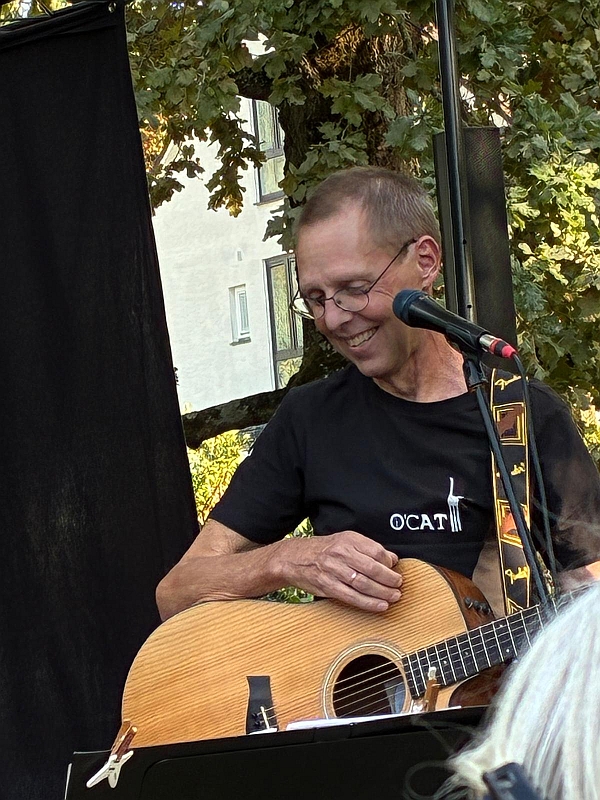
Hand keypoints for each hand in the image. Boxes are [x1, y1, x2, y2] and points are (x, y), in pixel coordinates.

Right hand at [274, 531, 401, 612]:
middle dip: (389, 579)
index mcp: (348, 540)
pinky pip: (352, 597)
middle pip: (372, 568)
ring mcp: (333, 570)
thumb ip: (368, 549)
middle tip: (399, 585)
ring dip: (383, 593)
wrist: (294, 558)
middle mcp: (341, 553)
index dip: (389, 562)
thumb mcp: (344, 541)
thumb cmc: (324, 550)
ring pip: (364, 584)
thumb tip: (392, 559)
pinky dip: (369, 603)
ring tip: (394, 597)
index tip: (396, 569)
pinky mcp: (328, 586)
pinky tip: (380, 606)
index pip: (376, 551)